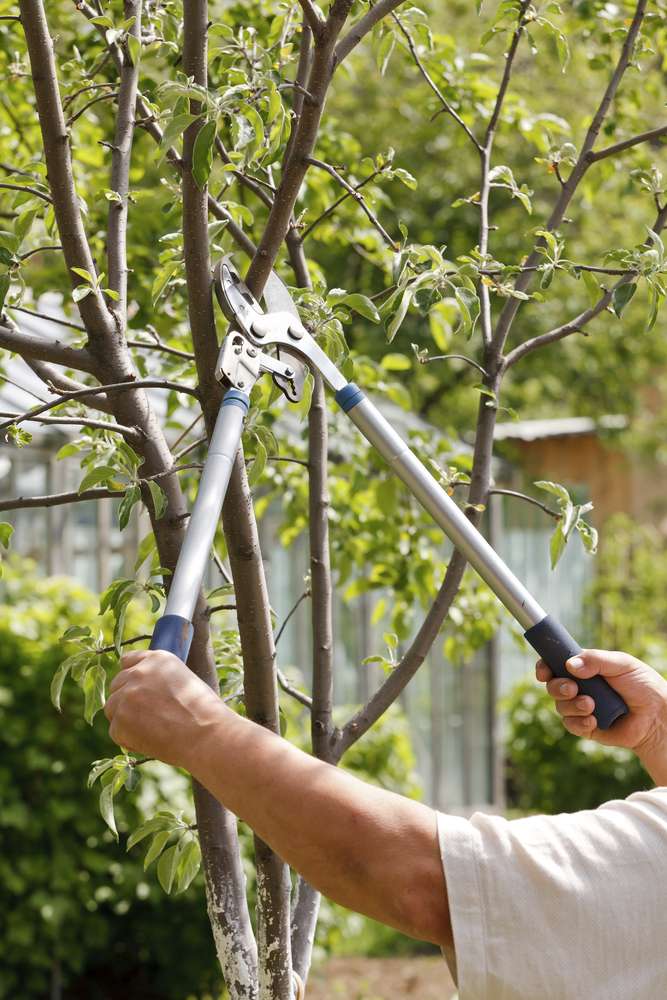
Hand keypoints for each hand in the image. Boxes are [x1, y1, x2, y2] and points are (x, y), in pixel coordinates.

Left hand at [104, 649, 223, 768]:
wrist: (207, 734)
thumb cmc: (203, 712)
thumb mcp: (184, 680)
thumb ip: (159, 679)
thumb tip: (143, 690)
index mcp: (157, 659)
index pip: (128, 661)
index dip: (131, 677)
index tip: (136, 689)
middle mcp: (138, 673)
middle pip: (117, 685)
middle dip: (127, 700)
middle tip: (148, 716)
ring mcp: (126, 696)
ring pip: (112, 708)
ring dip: (126, 719)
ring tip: (152, 730)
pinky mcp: (120, 720)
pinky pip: (116, 731)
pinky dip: (129, 739)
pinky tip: (152, 740)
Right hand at [536, 649, 666, 782]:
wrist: (657, 716)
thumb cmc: (642, 685)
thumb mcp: (621, 664)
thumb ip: (595, 660)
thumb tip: (569, 666)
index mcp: (584, 668)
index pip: (555, 664)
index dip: (545, 667)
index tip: (544, 671)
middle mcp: (580, 687)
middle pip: (552, 686)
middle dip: (557, 687)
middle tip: (572, 688)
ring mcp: (582, 708)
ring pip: (560, 706)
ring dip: (572, 705)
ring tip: (591, 706)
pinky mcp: (587, 727)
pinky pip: (571, 725)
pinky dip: (579, 722)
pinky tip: (593, 721)